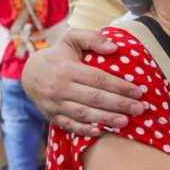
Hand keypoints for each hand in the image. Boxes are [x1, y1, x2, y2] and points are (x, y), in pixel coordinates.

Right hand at [21, 29, 144, 136]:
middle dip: (119, 104)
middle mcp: (60, 88)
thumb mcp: (71, 39)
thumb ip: (92, 38)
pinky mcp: (52, 116)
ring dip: (106, 119)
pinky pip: (69, 125)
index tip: (139, 92)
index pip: (99, 79)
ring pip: (84, 113)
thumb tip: (114, 47)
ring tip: (126, 122)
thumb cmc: (58, 55)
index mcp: (68, 69)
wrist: (28, 73)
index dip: (120, 86)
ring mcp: (55, 104)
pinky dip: (85, 130)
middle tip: (140, 109)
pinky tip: (101, 131)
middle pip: (95, 98)